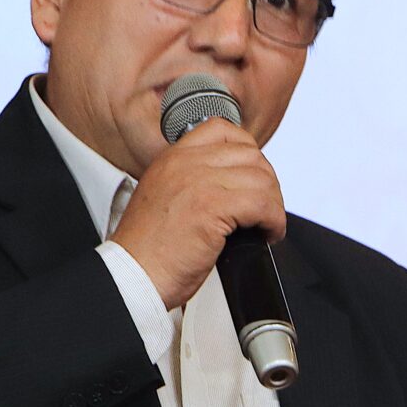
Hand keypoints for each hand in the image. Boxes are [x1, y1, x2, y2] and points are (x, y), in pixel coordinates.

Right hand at [108, 119, 285, 307]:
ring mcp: (199, 182)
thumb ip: (192, 182)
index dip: (248, 152)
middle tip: (265, 208)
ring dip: (273, 204)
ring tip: (267, 224)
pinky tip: (267, 234)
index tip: (253, 178)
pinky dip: (274, 220)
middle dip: (266, 182)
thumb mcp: (165, 198)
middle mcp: (185, 163)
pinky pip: (263, 204)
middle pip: (250, 154)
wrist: (132, 276)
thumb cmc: (147, 250)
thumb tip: (232, 185)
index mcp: (172, 158)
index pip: (221, 130)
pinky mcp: (212, 207)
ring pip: (261, 178)